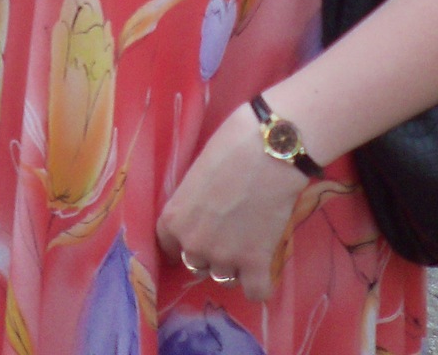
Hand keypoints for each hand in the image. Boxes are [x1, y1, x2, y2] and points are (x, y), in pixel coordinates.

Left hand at [155, 101, 309, 302]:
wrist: (270, 148)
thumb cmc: (231, 146)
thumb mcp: (198, 171)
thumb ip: (193, 201)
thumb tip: (201, 210)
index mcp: (175, 218)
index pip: (167, 245)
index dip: (181, 243)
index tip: (193, 239)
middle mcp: (194, 243)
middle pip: (197, 264)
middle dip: (210, 252)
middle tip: (229, 232)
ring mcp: (224, 257)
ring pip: (224, 278)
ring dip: (235, 266)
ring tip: (249, 243)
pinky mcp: (256, 264)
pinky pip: (254, 292)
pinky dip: (260, 284)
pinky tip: (264, 268)